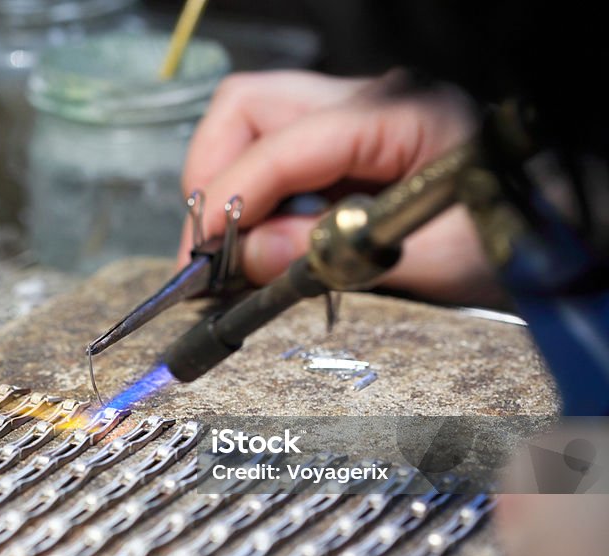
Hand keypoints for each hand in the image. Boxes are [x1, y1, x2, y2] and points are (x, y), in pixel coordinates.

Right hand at [178, 69, 499, 304]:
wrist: (546, 223)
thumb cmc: (510, 235)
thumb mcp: (434, 260)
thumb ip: (338, 257)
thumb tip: (250, 257)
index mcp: (398, 115)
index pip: (285, 143)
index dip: (232, 197)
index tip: (204, 255)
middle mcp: (366, 100)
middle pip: (248, 106)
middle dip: (212, 174)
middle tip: (206, 248)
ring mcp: (352, 115)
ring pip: (252, 124)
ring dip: (226, 184)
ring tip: (233, 252)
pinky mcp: (344, 141)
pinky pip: (274, 153)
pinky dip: (253, 196)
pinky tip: (264, 242)